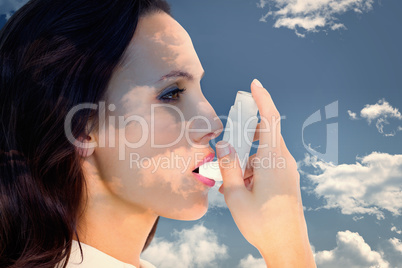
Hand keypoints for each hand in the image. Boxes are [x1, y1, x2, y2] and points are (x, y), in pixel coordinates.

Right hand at [215, 79, 315, 267]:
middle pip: (261, 138)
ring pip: (261, 155)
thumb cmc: (262, 222)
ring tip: (231, 187)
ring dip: (244, 164)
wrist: (288, 246)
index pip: (270, 119)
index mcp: (273, 160)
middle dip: (242, 144)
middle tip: (228, 158)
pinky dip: (251, 172)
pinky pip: (266, 166)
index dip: (262, 99)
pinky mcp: (286, 179)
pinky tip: (240, 190)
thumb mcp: (235, 194)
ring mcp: (287, 170)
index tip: (255, 84)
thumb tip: (223, 143)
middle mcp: (284, 161)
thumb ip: (228, 165)